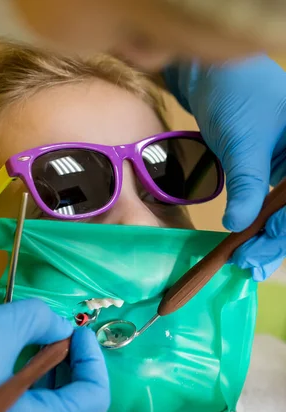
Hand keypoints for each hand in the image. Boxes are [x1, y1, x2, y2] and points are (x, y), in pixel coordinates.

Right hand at [0, 300, 108, 411]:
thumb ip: (39, 320)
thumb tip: (58, 329)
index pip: (93, 396)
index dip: (92, 357)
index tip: (74, 329)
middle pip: (71, 405)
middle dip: (70, 365)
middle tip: (53, 332)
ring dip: (49, 377)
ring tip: (32, 344)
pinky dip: (28, 393)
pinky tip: (13, 366)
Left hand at [165, 56, 285, 280]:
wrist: (208, 73)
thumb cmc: (234, 93)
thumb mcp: (243, 141)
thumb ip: (247, 184)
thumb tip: (239, 225)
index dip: (282, 230)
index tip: (259, 249)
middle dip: (273, 240)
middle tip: (249, 264)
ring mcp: (285, 166)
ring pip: (280, 211)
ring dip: (264, 238)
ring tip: (247, 262)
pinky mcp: (265, 170)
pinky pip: (266, 203)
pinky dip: (255, 223)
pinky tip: (245, 242)